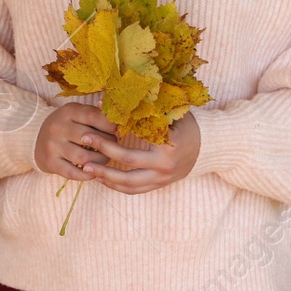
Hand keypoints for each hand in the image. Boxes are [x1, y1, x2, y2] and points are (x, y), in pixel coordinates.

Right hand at [34, 103, 118, 182]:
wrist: (37, 139)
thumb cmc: (67, 125)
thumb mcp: (77, 113)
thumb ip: (96, 114)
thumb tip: (117, 117)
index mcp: (68, 111)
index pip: (93, 116)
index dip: (109, 125)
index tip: (116, 130)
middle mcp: (58, 127)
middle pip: (90, 138)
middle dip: (107, 145)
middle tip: (113, 147)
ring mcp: (52, 145)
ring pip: (84, 158)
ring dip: (100, 161)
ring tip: (105, 158)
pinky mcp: (50, 162)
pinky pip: (73, 173)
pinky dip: (87, 174)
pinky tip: (94, 171)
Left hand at [76, 111, 199, 194]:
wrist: (206, 148)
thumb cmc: (187, 125)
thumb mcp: (172, 112)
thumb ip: (147, 108)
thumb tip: (114, 100)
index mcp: (168, 144)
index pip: (136, 136)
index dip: (115, 129)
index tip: (96, 123)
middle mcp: (164, 165)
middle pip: (128, 162)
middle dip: (104, 151)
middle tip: (84, 140)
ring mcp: (162, 178)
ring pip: (128, 183)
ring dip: (105, 176)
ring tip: (85, 168)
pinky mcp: (158, 185)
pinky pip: (133, 190)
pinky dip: (115, 186)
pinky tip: (100, 178)